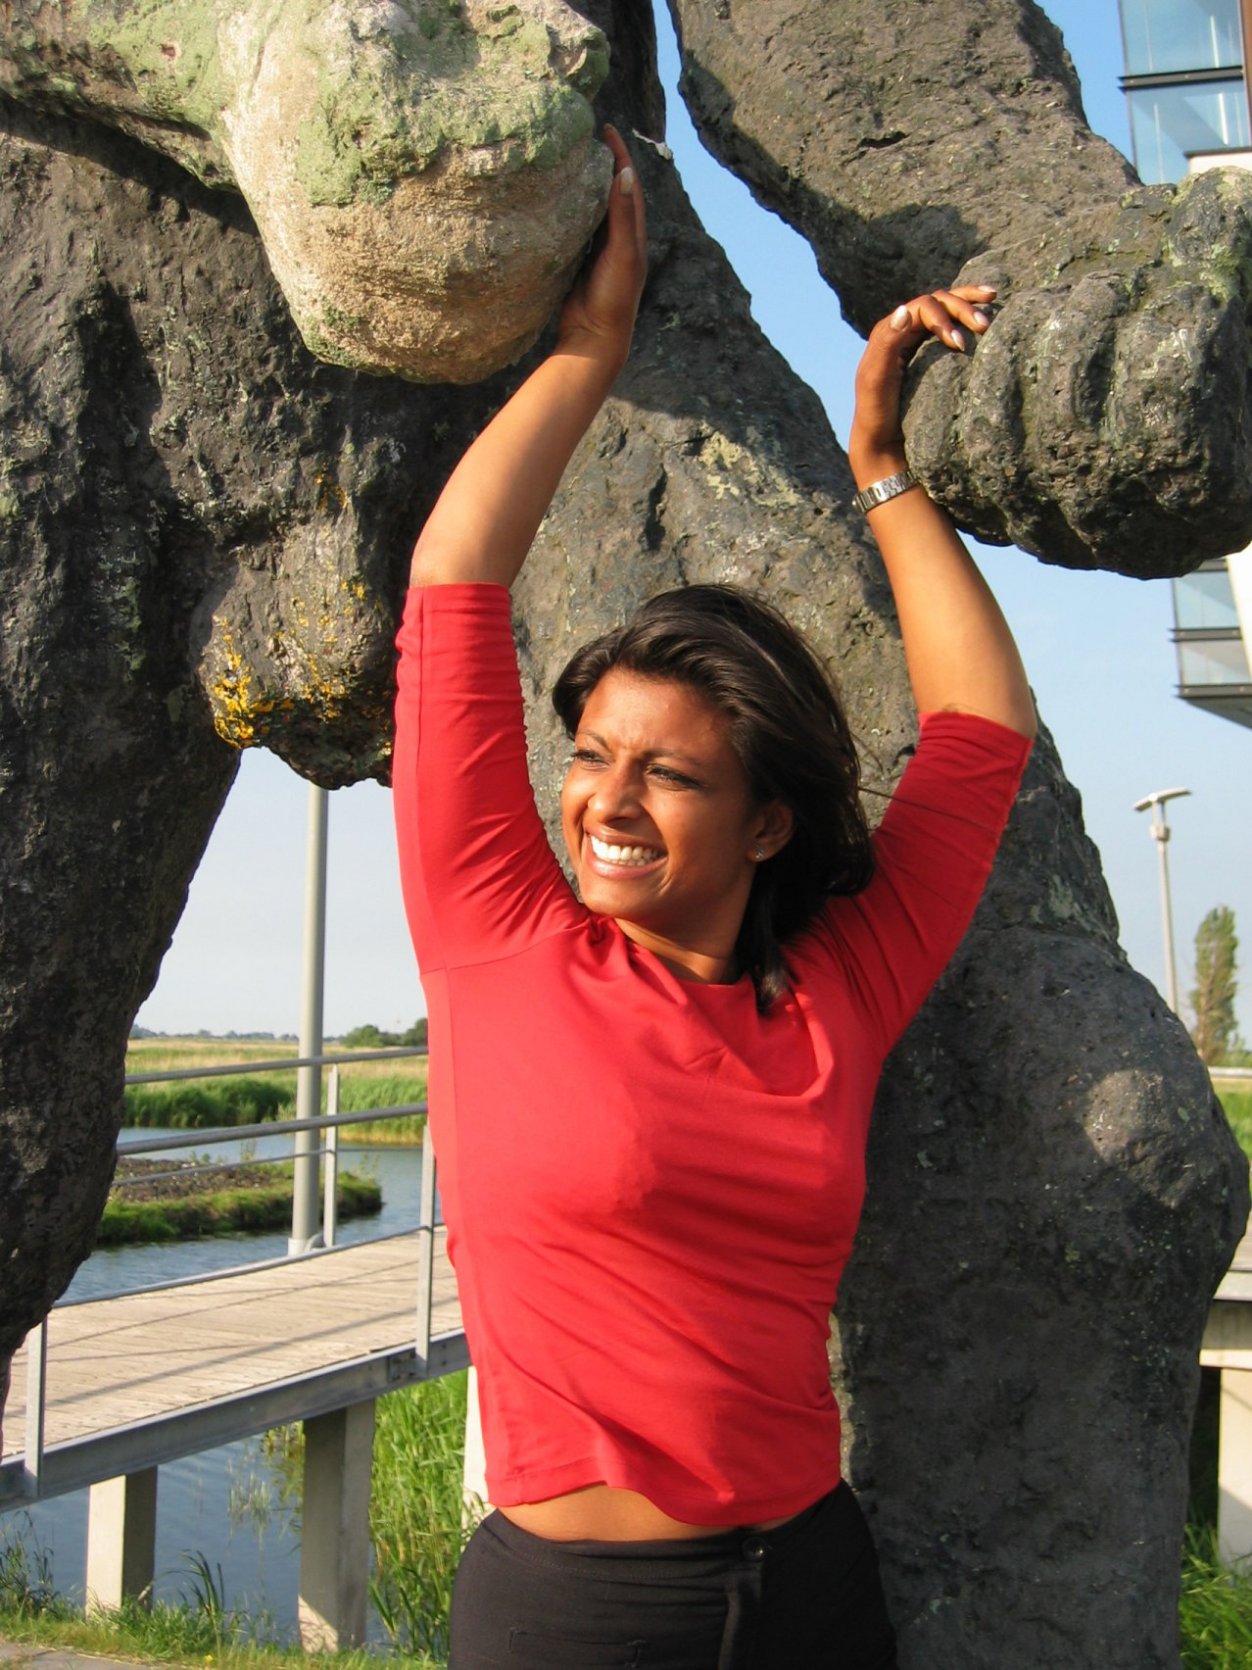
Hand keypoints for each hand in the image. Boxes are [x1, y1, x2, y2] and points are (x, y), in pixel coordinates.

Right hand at [556, 125, 647, 368]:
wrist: (595, 339)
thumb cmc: (613, 299)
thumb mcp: (621, 255)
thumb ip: (623, 217)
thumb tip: (626, 173)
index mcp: (634, 234)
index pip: (628, 184)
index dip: (619, 155)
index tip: (606, 128)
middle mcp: (620, 239)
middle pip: (612, 191)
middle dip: (602, 163)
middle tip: (586, 136)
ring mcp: (600, 251)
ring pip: (594, 208)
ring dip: (585, 184)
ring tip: (570, 158)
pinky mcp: (581, 262)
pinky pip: (577, 227)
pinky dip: (570, 209)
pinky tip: (556, 198)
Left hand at [849, 286, 996, 482]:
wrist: (883, 439)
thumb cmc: (877, 411)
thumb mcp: (875, 379)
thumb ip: (886, 344)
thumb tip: (905, 310)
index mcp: (890, 330)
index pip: (923, 306)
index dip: (944, 316)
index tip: (959, 343)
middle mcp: (905, 329)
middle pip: (939, 302)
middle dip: (963, 307)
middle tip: (984, 325)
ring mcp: (920, 339)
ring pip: (948, 307)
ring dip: (970, 303)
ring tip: (994, 298)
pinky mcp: (934, 353)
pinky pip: (954, 323)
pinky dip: (970, 311)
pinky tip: (990, 308)